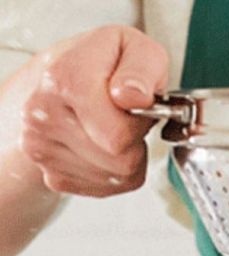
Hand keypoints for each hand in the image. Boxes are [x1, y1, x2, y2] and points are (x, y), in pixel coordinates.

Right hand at [19, 25, 167, 196]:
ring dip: (128, 157)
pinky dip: (116, 171)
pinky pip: (107, 187)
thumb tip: (134, 97)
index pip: (117, 136)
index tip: (134, 105)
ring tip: (114, 128)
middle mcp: (43, 116)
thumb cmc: (108, 65)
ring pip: (115, 176)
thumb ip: (142, 69)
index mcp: (63, 81)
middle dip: (135, 141)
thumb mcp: (138, 50)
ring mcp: (42, 149)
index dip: (139, 124)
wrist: (67, 78)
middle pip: (119, 160)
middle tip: (126, 117)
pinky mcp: (53, 174)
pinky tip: (105, 145)